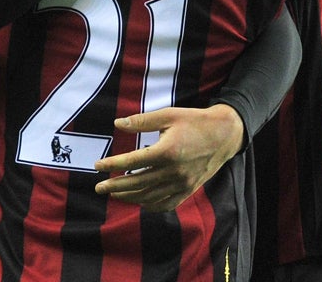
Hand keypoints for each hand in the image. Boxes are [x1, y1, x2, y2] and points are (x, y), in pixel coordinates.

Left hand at [93, 104, 243, 211]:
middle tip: (99, 188)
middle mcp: (173, 171)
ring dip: (129, 197)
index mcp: (166, 151)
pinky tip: (140, 201)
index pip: (132, 161)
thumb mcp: (168, 115)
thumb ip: (141, 121)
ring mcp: (182, 183)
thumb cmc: (194, 121)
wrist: (224, 135)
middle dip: (115, 187)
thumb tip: (118, 123)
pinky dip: (150, 205)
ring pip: (150, 196)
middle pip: (138, 183)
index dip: (112, 165)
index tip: (97, 166)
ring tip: (114, 194)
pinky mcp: (189, 189)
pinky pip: (166, 203)